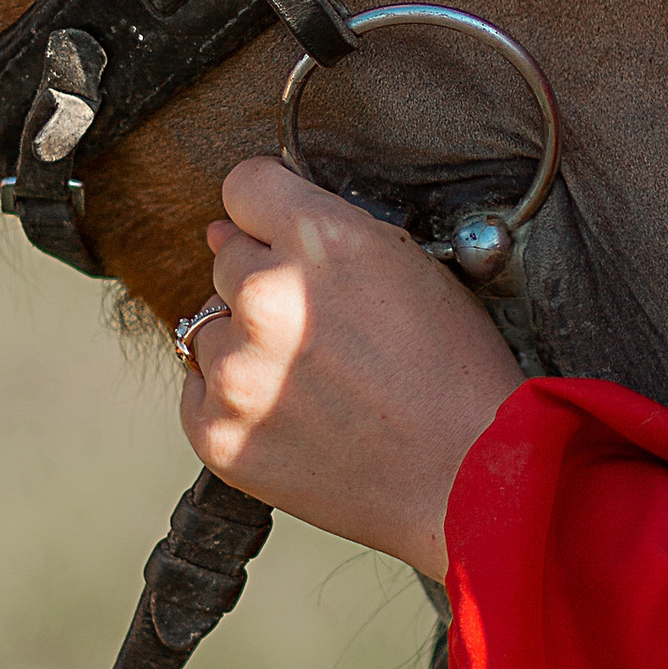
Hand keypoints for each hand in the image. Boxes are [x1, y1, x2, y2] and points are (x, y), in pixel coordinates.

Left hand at [180, 158, 522, 573]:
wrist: (468, 483)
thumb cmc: (457, 376)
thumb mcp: (412, 269)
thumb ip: (322, 234)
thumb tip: (224, 230)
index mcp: (322, 240)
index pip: (244, 185)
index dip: (267, 208)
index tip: (277, 232)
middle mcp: (266, 297)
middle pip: (226, 259)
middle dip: (265, 283)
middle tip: (323, 330)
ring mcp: (237, 371)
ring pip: (209, 327)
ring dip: (246, 344)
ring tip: (314, 380)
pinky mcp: (218, 434)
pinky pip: (198, 392)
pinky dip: (233, 401)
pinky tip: (293, 415)